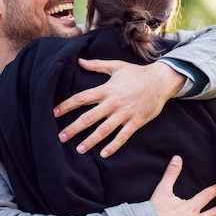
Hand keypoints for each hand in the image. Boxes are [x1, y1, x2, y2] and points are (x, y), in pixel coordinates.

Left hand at [54, 58, 185, 156]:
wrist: (161, 80)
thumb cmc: (137, 73)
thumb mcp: (116, 66)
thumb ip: (96, 65)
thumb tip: (80, 61)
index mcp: (106, 89)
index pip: (81, 98)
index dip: (67, 105)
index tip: (54, 113)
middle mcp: (113, 103)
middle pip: (89, 117)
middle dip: (74, 128)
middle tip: (61, 137)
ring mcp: (124, 113)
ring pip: (104, 130)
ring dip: (91, 140)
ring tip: (79, 149)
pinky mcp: (136, 121)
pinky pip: (123, 136)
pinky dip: (114, 146)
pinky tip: (103, 154)